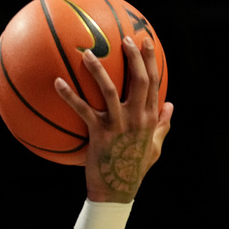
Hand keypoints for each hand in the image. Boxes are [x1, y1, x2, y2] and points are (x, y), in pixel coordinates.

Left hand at [55, 36, 172, 202]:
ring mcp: (118, 125)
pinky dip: (69, 95)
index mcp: (150, 118)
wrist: (117, 190)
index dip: (150, 61)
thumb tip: (171, 106)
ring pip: (109, 91)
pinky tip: (57, 82)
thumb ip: (163, 125)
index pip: (154, 83)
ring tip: (86, 53)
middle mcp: (137, 118)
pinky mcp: (99, 134)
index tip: (145, 42)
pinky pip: (82, 110)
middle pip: (139, 81)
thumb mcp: (154, 146)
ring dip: (97, 70)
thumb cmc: (133, 168)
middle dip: (134, 57)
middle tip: (124, 38)